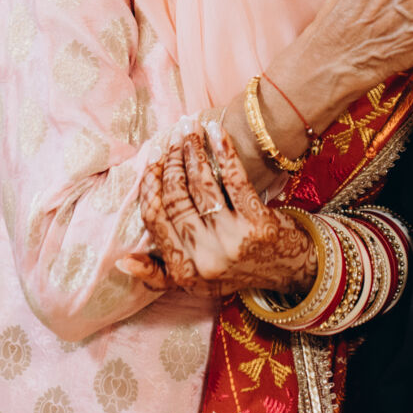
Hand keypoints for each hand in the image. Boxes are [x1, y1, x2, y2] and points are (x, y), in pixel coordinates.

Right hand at [119, 130, 316, 297]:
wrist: (291, 272)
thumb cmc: (237, 271)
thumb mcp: (195, 282)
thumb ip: (158, 274)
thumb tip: (121, 260)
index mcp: (184, 270)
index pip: (155, 218)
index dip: (149, 184)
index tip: (152, 159)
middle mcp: (206, 257)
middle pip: (176, 197)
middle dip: (171, 161)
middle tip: (173, 138)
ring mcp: (233, 240)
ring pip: (202, 185)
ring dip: (193, 151)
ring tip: (190, 130)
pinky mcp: (258, 223)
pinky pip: (234, 179)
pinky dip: (223, 151)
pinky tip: (216, 132)